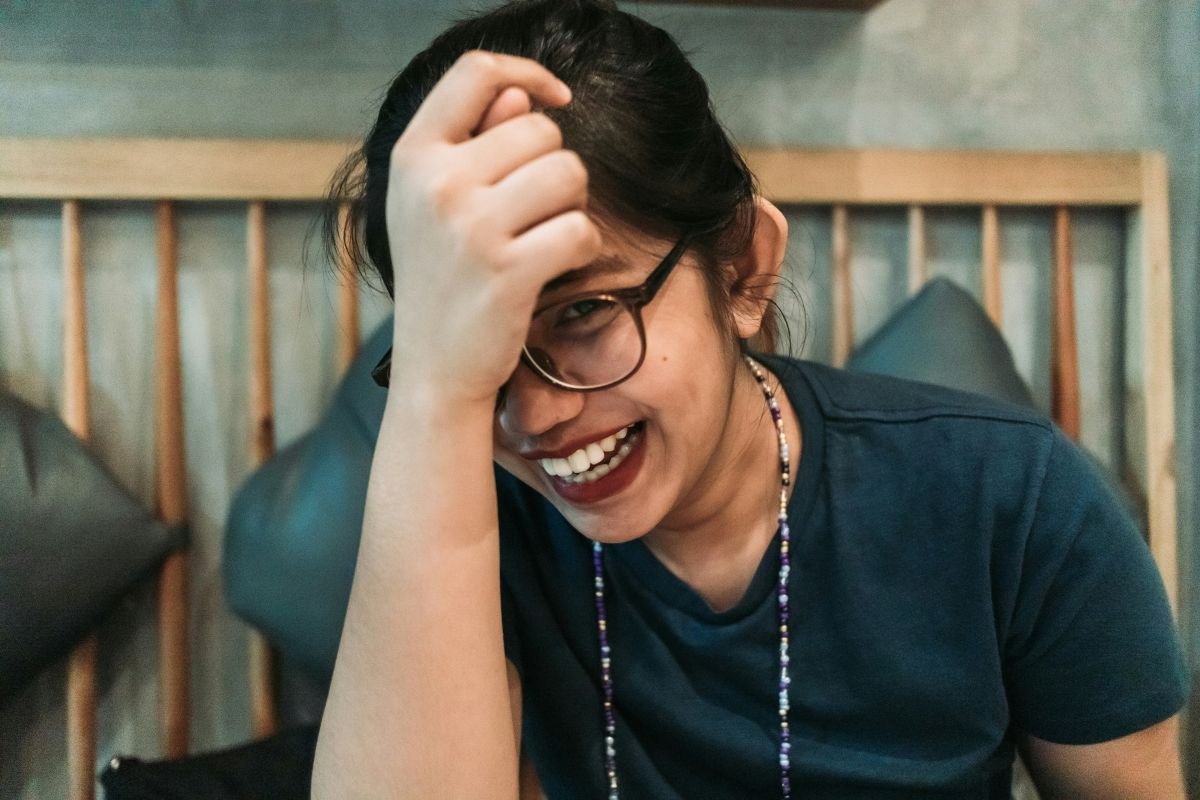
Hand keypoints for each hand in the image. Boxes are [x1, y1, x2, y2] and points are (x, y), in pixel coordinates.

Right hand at [384, 51, 601, 406]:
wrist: (433, 367)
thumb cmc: (442, 277)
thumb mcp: (436, 202)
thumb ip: (476, 141)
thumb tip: (522, 95)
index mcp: (413, 156)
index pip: (475, 73)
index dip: (528, 72)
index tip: (555, 97)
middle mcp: (437, 184)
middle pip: (542, 131)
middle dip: (553, 167)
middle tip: (529, 212)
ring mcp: (471, 228)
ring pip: (569, 174)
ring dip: (571, 206)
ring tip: (541, 237)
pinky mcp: (509, 272)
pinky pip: (580, 230)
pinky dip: (583, 248)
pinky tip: (556, 265)